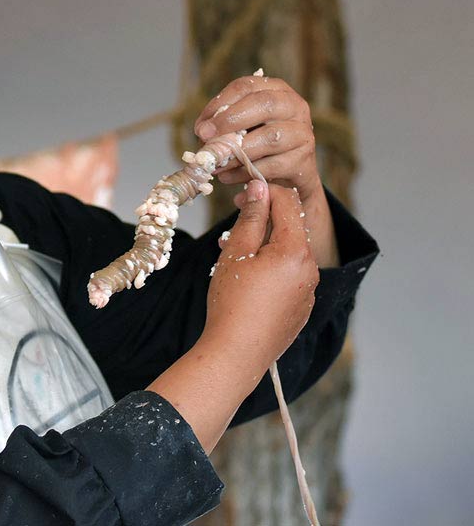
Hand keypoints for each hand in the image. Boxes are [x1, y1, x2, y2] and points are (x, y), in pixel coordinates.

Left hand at [194, 74, 318, 198]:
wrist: (287, 176)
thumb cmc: (258, 145)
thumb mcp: (240, 127)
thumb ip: (222, 124)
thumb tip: (202, 130)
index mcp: (275, 90)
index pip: (246, 86)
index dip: (220, 104)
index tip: (201, 127)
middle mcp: (295, 106)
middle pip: (264, 103)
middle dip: (230, 120)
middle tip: (206, 138)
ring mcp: (303, 133)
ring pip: (270, 137)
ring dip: (237, 152)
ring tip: (216, 163)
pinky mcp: (304, 160)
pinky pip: (272, 165)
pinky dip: (245, 172)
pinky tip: (228, 176)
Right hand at [203, 180, 318, 370]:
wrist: (236, 354)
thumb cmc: (231, 302)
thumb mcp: (236, 252)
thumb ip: (251, 216)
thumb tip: (260, 187)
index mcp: (296, 251)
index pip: (288, 203)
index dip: (265, 192)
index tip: (242, 196)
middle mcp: (310, 269)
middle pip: (290, 229)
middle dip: (263, 222)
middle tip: (231, 230)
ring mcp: (309, 291)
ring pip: (289, 254)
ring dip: (265, 247)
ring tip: (234, 257)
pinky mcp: (302, 308)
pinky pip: (290, 278)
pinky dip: (271, 270)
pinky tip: (247, 283)